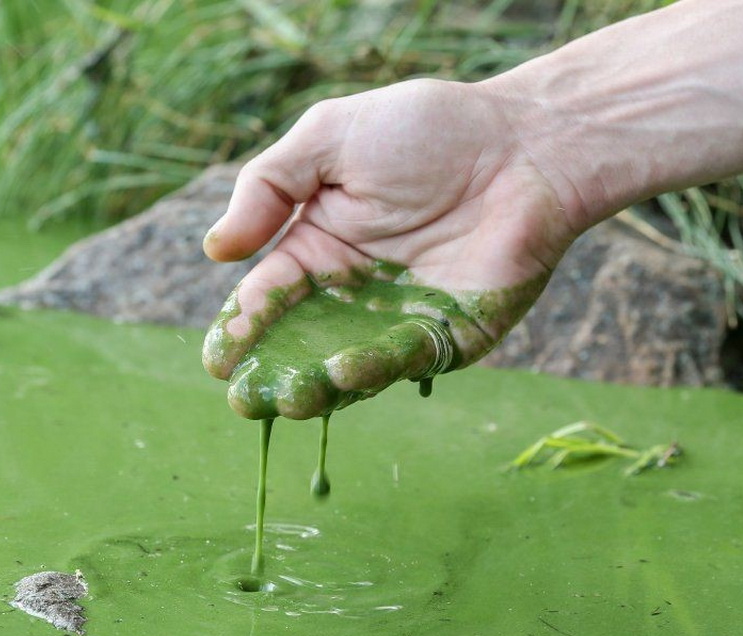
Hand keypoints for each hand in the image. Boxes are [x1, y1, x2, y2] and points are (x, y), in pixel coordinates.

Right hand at [201, 78, 579, 418]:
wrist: (526, 144)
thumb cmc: (429, 130)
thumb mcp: (330, 138)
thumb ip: (269, 186)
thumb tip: (216, 250)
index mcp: (318, 247)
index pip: (267, 299)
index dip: (240, 329)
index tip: (217, 358)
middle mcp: (354, 293)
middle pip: (300, 346)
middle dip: (271, 375)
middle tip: (245, 398)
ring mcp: (400, 320)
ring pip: (347, 366)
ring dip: (317, 386)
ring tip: (290, 396)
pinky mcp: (449, 338)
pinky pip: (405, 361)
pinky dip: (374, 371)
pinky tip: (343, 371)